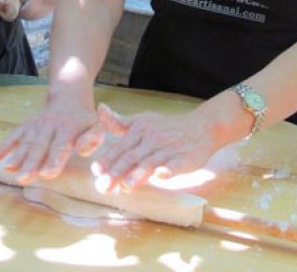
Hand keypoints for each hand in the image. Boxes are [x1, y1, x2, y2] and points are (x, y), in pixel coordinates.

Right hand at [0, 99, 101, 183]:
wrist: (69, 99)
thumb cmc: (85, 120)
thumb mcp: (96, 125)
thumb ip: (93, 139)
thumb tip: (83, 150)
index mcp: (69, 128)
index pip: (60, 146)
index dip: (54, 159)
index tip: (47, 174)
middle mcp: (50, 125)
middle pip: (40, 146)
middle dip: (31, 163)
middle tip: (24, 179)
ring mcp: (36, 125)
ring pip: (26, 142)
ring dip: (17, 156)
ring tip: (9, 171)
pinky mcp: (26, 125)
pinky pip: (14, 134)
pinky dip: (5, 145)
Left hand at [92, 103, 218, 190]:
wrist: (201, 127)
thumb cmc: (166, 127)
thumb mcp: (141, 121)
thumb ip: (119, 122)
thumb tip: (100, 109)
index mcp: (140, 130)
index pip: (120, 147)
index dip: (108, 159)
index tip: (96, 171)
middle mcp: (152, 138)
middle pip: (132, 156)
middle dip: (117, 171)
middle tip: (103, 187)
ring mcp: (169, 149)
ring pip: (151, 162)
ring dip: (139, 174)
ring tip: (127, 186)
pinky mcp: (184, 158)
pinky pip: (176, 164)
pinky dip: (169, 169)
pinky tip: (163, 175)